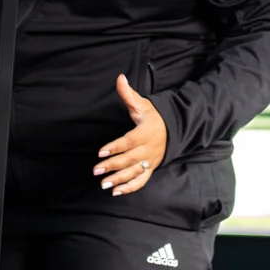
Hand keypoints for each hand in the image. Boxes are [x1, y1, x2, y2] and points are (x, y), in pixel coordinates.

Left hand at [94, 74, 166, 196]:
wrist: (173, 131)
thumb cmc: (153, 117)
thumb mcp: (142, 104)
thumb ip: (128, 93)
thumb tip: (119, 77)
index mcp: (146, 132)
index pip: (129, 141)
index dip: (115, 147)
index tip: (100, 152)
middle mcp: (149, 149)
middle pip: (130, 159)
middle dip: (112, 165)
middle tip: (96, 170)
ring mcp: (150, 161)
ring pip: (134, 172)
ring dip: (119, 179)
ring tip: (103, 184)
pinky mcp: (150, 169)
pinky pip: (141, 181)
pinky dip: (129, 188)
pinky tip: (116, 192)